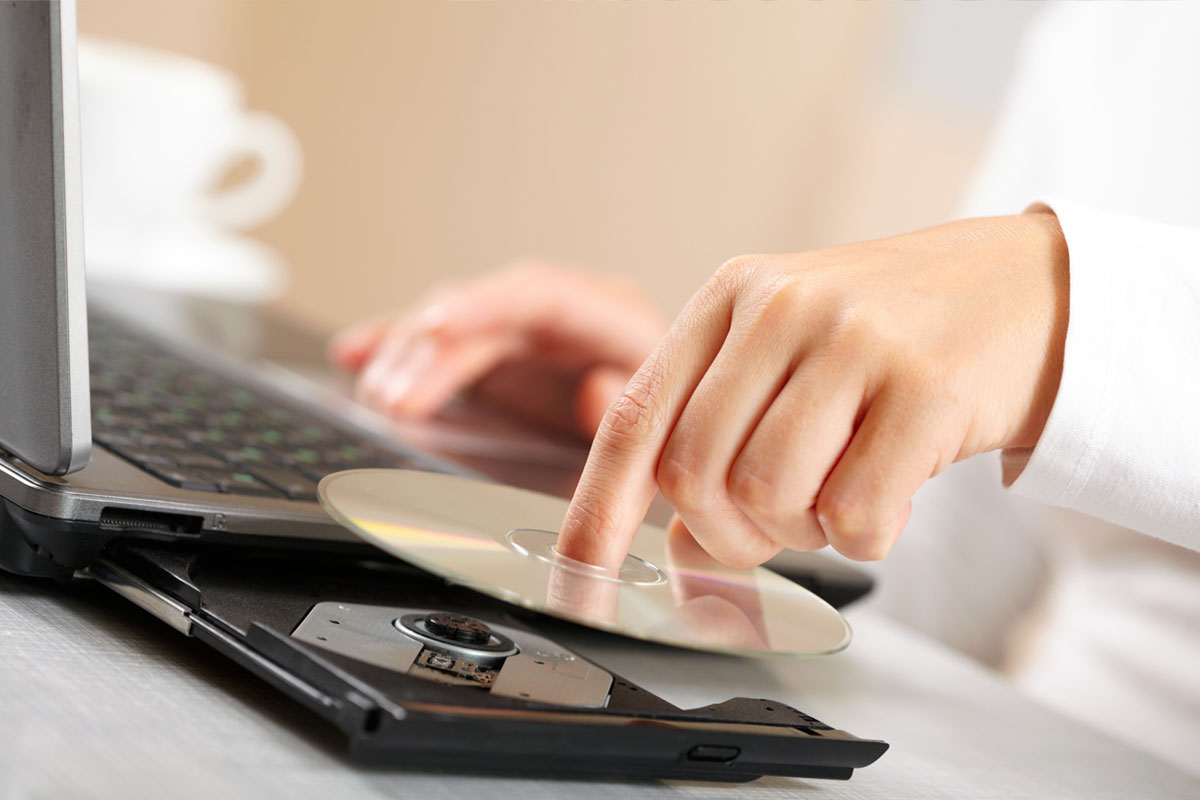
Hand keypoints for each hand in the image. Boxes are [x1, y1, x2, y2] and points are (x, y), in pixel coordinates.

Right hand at [328, 262, 666, 436]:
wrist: (677, 426)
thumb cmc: (674, 423)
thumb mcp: (668, 423)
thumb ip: (633, 406)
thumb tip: (596, 390)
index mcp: (609, 313)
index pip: (537, 293)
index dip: (481, 305)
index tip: (433, 325)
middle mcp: (561, 310)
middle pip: (482, 313)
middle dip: (431, 351)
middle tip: (394, 399)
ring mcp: (525, 330)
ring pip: (452, 326)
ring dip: (408, 358)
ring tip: (377, 397)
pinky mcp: (499, 354)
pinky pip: (441, 345)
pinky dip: (397, 350)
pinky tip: (354, 355)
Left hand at [557, 211, 1069, 566]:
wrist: (1023, 288)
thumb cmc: (893, 335)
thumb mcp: (790, 365)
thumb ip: (722, 441)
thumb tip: (679, 545)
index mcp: (732, 298)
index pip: (635, 415)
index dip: (597, 506)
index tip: (579, 568)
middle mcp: (782, 307)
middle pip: (695, 472)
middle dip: (728, 533)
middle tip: (773, 526)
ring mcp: (854, 340)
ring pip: (768, 496)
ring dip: (800, 531)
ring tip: (839, 495)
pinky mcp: (926, 385)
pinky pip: (855, 513)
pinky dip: (863, 537)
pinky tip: (887, 498)